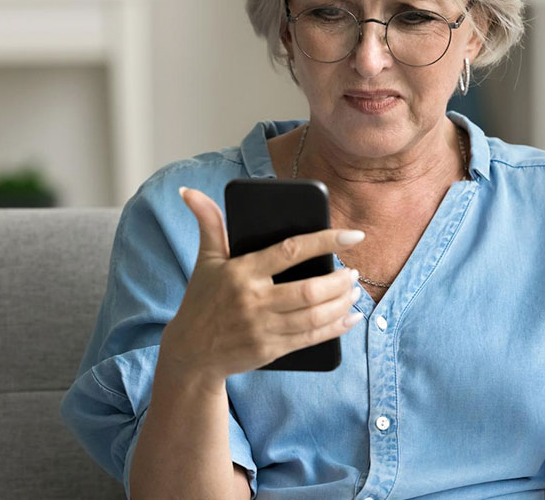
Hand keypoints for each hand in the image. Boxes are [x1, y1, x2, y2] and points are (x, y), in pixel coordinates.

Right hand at [159, 186, 366, 380]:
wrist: (191, 353)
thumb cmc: (202, 300)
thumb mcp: (206, 261)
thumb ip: (209, 224)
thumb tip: (190, 191)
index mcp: (242, 272)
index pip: (291, 250)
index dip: (326, 241)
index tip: (353, 236)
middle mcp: (253, 300)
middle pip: (309, 290)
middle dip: (340, 281)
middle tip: (353, 272)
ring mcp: (262, 328)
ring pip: (314, 316)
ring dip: (342, 303)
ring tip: (354, 290)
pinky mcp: (270, 350)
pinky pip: (311, 339)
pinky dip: (336, 328)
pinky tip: (351, 318)